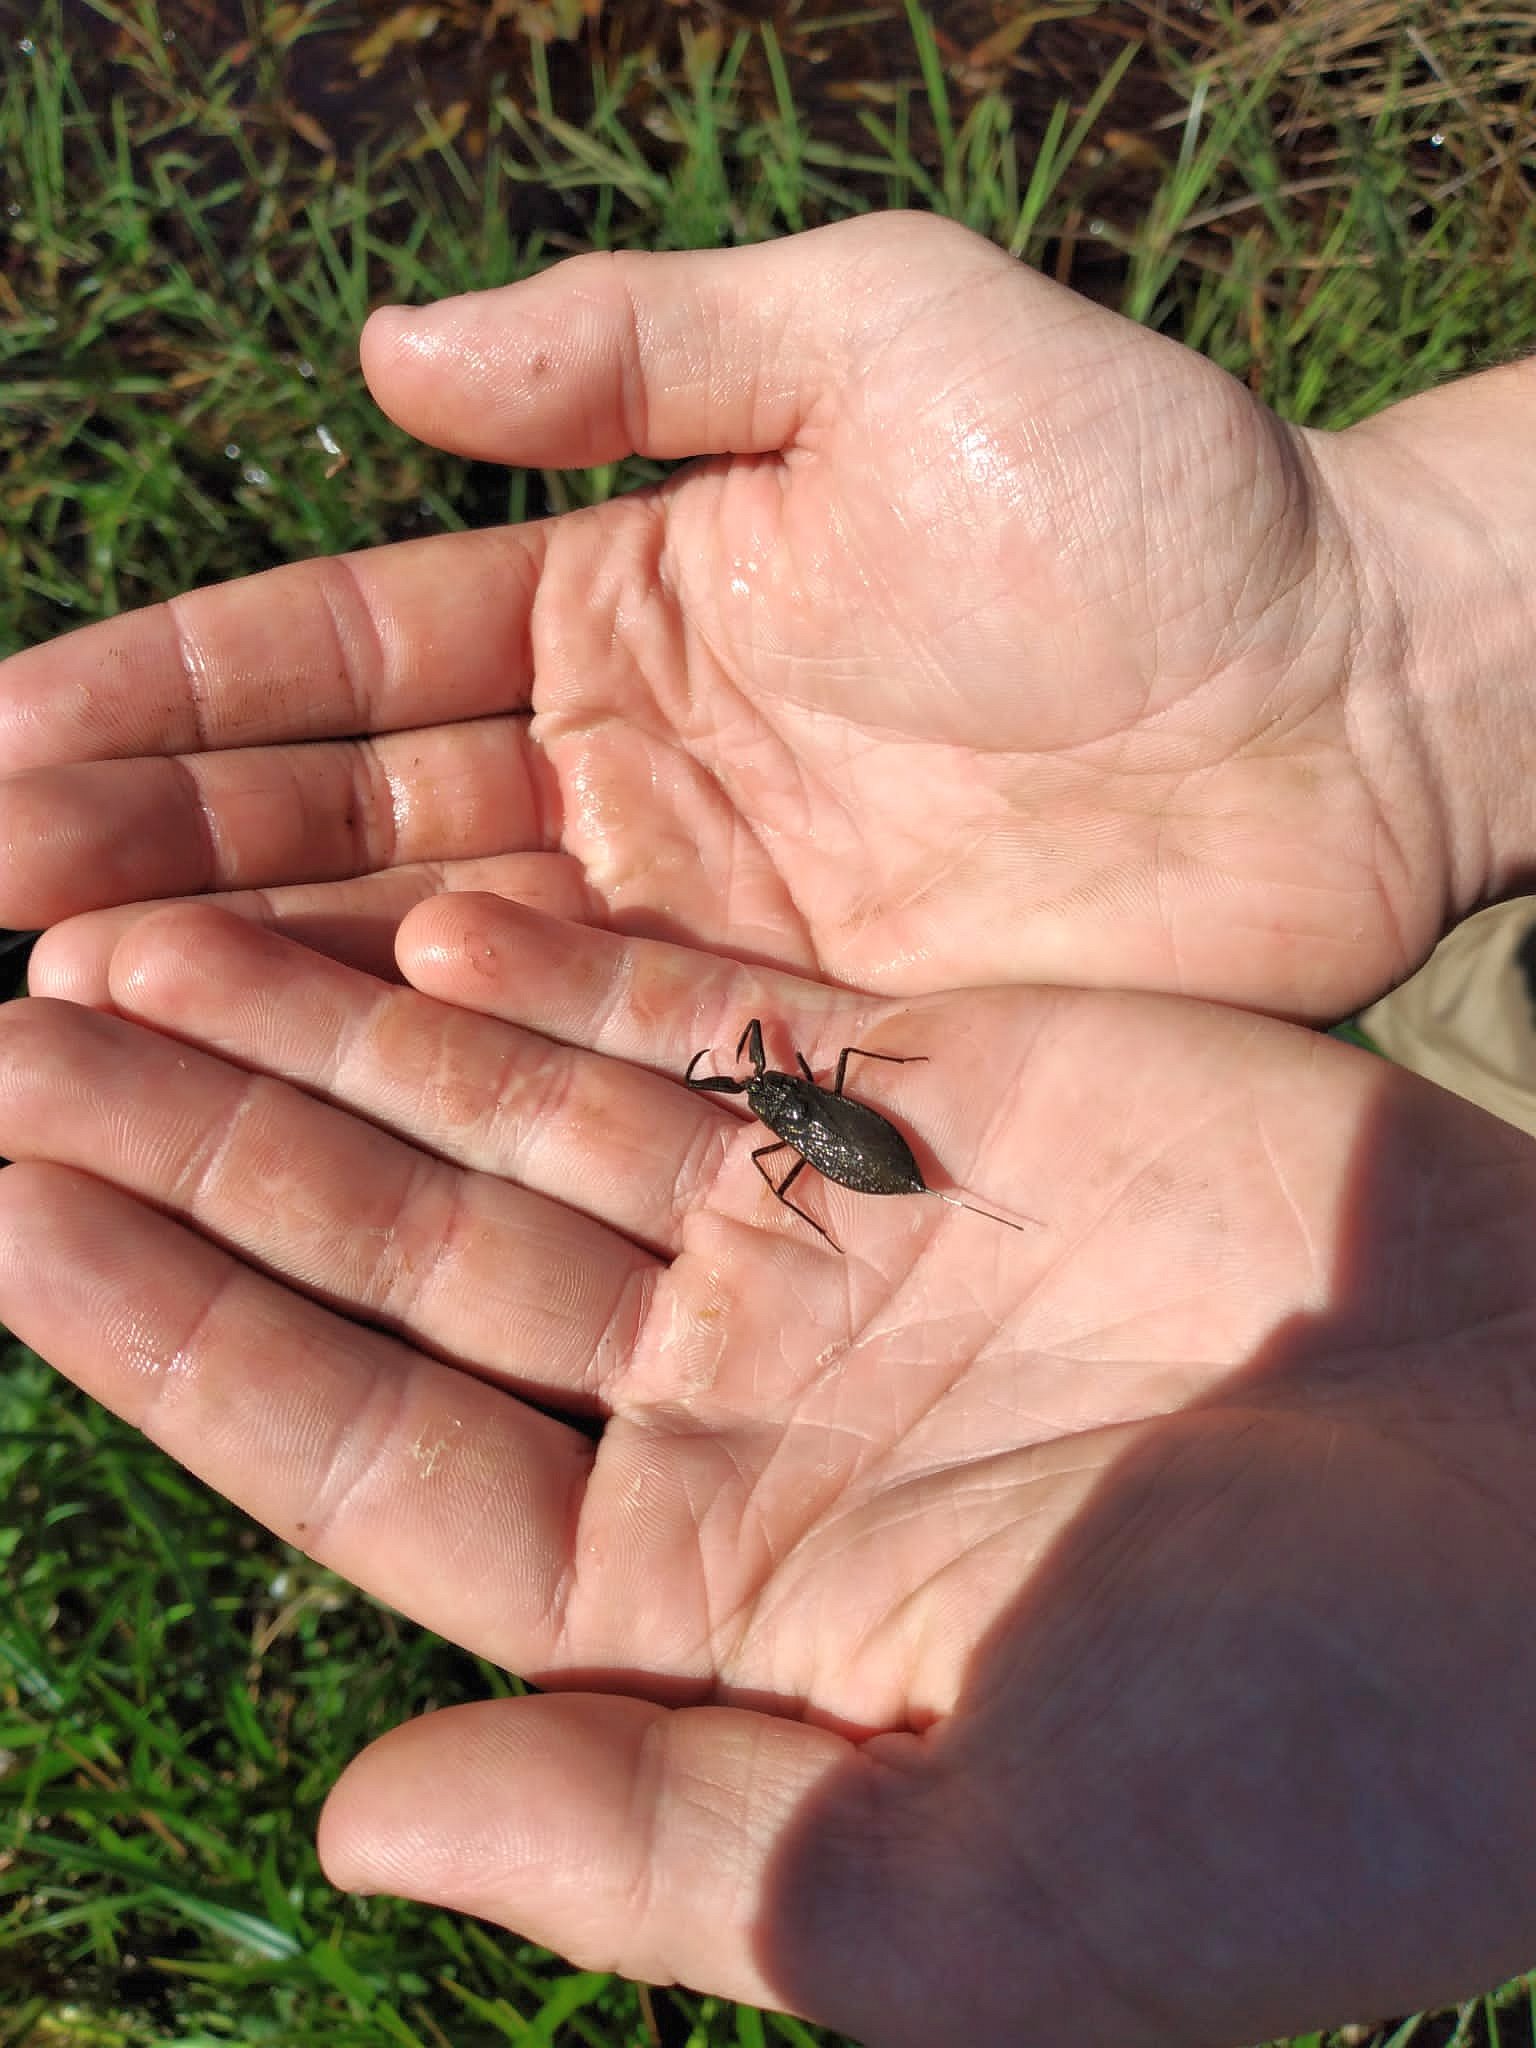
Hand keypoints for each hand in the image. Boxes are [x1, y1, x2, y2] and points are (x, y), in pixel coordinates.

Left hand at [4, 897, 1534, 2044]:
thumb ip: (657, 1856)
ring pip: (508, 1115)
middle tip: (0, 1033)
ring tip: (122, 939)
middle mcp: (729, 1404)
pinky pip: (702, 1013)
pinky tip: (400, 905)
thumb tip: (364, 1824)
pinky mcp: (946, 1096)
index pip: (356, 1444)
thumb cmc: (1308, 1763)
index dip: (164, 1331)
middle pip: (391, 1252)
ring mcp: (831, 1237)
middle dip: (193, 1143)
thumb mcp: (972, 1901)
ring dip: (323, 1029)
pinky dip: (556, 963)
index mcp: (696, 1601)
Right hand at [6, 212, 1527, 1016]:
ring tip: (53, 1002)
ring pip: (420, 962)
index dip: (157, 695)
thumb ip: (639, 350)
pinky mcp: (786, 1049)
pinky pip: (570, 1068)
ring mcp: (696, 925)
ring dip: (242, 982)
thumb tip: (379, 359)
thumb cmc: (1142, 495)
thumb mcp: (881, 340)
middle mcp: (627, 778)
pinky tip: (271, 1093)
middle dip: (141, 852)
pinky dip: (426, 1080)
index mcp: (622, 598)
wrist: (1356, 692)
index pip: (335, 659)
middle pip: (336, 828)